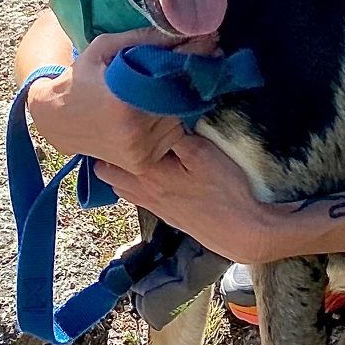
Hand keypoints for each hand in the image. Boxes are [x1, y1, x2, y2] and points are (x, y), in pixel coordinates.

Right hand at [27, 28, 214, 171]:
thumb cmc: (82, 77)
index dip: (193, 54)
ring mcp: (140, 151)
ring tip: (180, 80)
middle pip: (181, 98)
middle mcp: (135, 131)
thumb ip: (143, 38)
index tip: (211, 39)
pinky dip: (173, 120)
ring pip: (180, 118)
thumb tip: (182, 30)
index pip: (172, 74)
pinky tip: (163, 106)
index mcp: (124, 102)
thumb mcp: (105, 48)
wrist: (57, 120)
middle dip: (193, 75)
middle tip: (206, 54)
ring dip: (184, 98)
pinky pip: (172, 137)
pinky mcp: (142, 163)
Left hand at [95, 135, 285, 265]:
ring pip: (119, 185)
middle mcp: (142, 192)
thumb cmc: (224, 191)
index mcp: (146, 174)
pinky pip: (137, 195)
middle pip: (105, 173)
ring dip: (122, 168)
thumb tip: (155, 114)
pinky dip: (138, 181)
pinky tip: (159, 170)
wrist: (240, 231)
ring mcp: (152, 206)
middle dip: (108, 152)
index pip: (105, 155)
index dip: (106, 135)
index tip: (111, 119)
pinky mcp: (164, 214)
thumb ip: (174, 133)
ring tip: (137, 149)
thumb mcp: (201, 152)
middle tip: (122, 132)